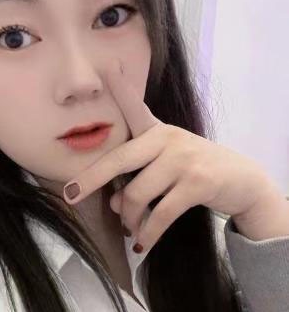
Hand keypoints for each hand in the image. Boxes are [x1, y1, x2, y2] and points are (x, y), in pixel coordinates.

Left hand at [63, 59, 280, 251]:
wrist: (241, 182)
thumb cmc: (195, 171)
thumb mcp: (166, 164)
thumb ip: (135, 179)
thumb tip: (113, 204)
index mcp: (157, 132)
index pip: (134, 107)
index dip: (120, 87)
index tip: (105, 67)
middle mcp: (167, 139)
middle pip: (119, 160)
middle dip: (91, 179)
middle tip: (70, 196)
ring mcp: (183, 159)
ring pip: (136, 195)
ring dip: (129, 219)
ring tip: (130, 229)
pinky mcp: (197, 183)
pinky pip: (160, 214)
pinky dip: (149, 233)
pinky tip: (142, 244)